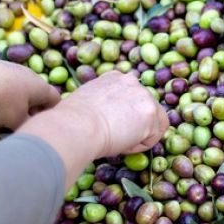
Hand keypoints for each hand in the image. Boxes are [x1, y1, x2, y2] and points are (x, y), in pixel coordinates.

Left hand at [0, 57, 60, 129]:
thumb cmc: (0, 98)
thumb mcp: (16, 121)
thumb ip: (27, 127)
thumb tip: (30, 129)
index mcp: (41, 87)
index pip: (56, 102)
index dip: (52, 116)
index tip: (43, 129)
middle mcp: (30, 77)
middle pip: (36, 98)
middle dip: (31, 114)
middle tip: (22, 128)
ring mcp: (11, 72)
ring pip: (18, 94)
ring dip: (14, 108)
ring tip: (3, 122)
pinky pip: (3, 91)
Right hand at [53, 71, 169, 157]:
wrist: (76, 127)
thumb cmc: (71, 121)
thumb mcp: (84, 100)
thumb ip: (99, 102)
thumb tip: (98, 117)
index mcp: (114, 78)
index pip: (130, 95)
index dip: (124, 114)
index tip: (111, 126)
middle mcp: (131, 81)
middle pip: (145, 107)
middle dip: (136, 125)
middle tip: (116, 137)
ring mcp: (144, 96)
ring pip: (153, 123)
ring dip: (139, 136)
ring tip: (118, 142)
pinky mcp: (151, 114)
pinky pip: (153, 137)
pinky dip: (139, 146)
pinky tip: (123, 145)